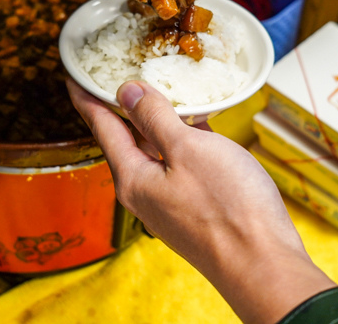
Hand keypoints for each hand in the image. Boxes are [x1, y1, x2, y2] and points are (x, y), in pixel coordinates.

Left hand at [67, 79, 334, 323]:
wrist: (263, 263)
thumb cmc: (227, 208)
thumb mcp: (187, 149)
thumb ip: (154, 118)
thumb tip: (127, 92)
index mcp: (133, 178)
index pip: (101, 127)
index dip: (87, 98)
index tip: (74, 76)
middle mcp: (145, 192)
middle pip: (125, 139)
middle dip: (118, 106)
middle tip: (112, 73)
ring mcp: (170, 200)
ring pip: (154, 150)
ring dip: (153, 120)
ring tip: (153, 88)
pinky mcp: (194, 205)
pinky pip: (178, 162)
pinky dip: (180, 137)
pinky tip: (195, 121)